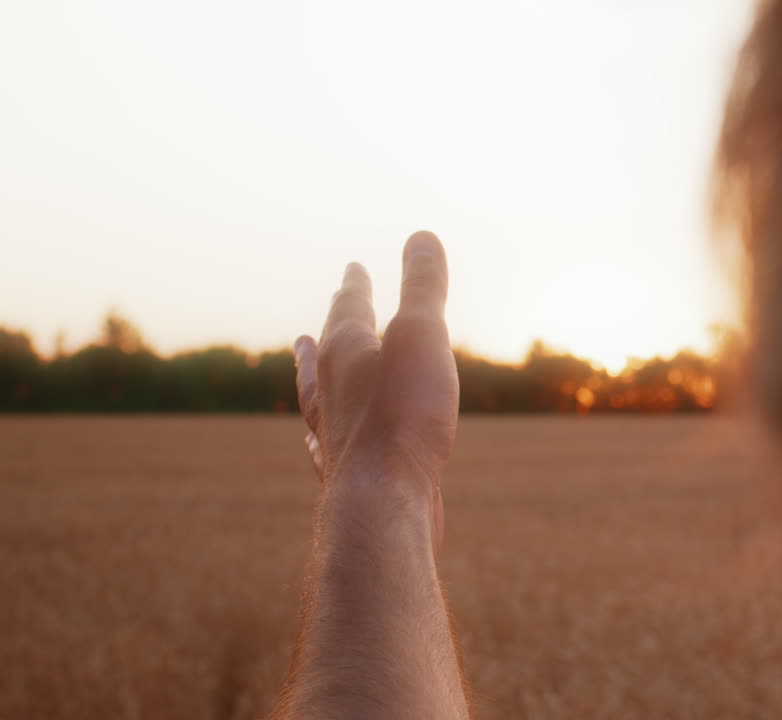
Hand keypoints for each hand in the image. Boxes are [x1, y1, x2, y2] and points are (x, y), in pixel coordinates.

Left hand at [292, 231, 458, 552]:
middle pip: (326, 348)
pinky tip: (314, 440)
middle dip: (332, 325)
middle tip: (329, 309)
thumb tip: (422, 236)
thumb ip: (422, 288)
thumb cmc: (402, 416)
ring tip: (303, 359)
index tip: (353, 268)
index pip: (347, 306)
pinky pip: (323, 442)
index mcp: (345, 352)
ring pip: (316, 394)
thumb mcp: (422, 337)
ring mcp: (334, 433)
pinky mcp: (345, 473)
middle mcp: (330, 390)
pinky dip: (320, 430)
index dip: (355, 285)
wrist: (382, 501)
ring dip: (312, 372)